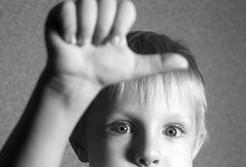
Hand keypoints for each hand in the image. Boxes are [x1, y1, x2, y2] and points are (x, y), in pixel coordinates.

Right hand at [44, 0, 187, 104]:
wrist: (81, 80)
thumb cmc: (106, 72)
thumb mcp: (134, 67)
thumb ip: (158, 63)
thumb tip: (185, 63)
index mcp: (116, 18)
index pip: (125, 6)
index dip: (120, 24)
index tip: (114, 43)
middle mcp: (99, 10)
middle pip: (107, 0)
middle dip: (104, 27)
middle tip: (99, 44)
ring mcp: (79, 9)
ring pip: (87, 2)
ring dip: (88, 29)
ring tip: (84, 44)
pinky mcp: (59, 13)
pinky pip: (66, 7)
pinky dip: (72, 28)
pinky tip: (72, 42)